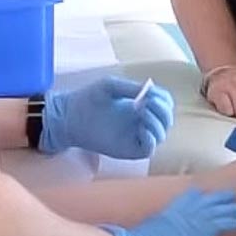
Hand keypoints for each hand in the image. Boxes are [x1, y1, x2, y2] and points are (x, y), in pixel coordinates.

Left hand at [43, 76, 173, 157]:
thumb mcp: (110, 85)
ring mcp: (136, 137)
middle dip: (162, 110)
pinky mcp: (129, 150)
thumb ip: (131, 87)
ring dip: (157, 123)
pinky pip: (149, 148)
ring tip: (143, 114)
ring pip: (161, 134)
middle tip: (148, 103)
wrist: (69, 117)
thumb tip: (150, 90)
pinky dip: (151, 138)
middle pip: (166, 119)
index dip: (163, 98)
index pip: (164, 103)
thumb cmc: (87, 99)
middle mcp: (141, 121)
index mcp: (139, 105)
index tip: (151, 93)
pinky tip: (141, 128)